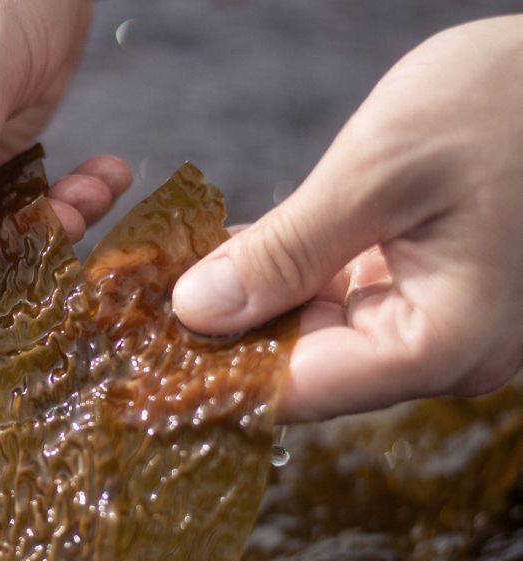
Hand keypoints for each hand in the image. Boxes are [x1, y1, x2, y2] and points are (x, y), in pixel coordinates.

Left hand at [173, 16, 522, 421]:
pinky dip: (279, 280)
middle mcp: (438, 352)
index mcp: (438, 344)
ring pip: (310, 334)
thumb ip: (285, 252)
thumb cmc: (508, 107)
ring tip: (162, 284)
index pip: (295, 390)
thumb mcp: (381, 173)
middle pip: (299, 367)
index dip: (208, 379)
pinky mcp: (424, 290)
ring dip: (241, 307)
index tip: (139, 366)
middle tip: (136, 316)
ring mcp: (434, 323)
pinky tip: (222, 258)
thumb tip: (198, 312)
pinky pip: (334, 300)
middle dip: (217, 339)